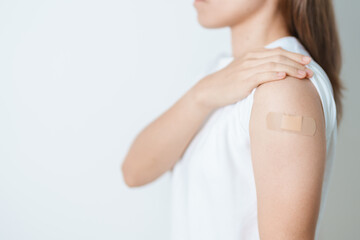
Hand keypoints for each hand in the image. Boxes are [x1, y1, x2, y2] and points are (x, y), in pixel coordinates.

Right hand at [193, 46, 312, 110]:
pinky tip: (284, 77)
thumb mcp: (245, 71)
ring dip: (291, 70)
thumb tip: (278, 73)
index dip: (294, 56)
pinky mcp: (243, 80)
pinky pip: (261, 75)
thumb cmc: (229, 83)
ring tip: (303, 75)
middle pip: (279, 57)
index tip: (307, 62)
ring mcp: (246, 69)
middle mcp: (251, 59)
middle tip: (311, 70)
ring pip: (273, 65)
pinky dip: (273, 75)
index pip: (278, 52)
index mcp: (252, 55)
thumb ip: (259, 68)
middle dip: (297, 63)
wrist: (210, 90)